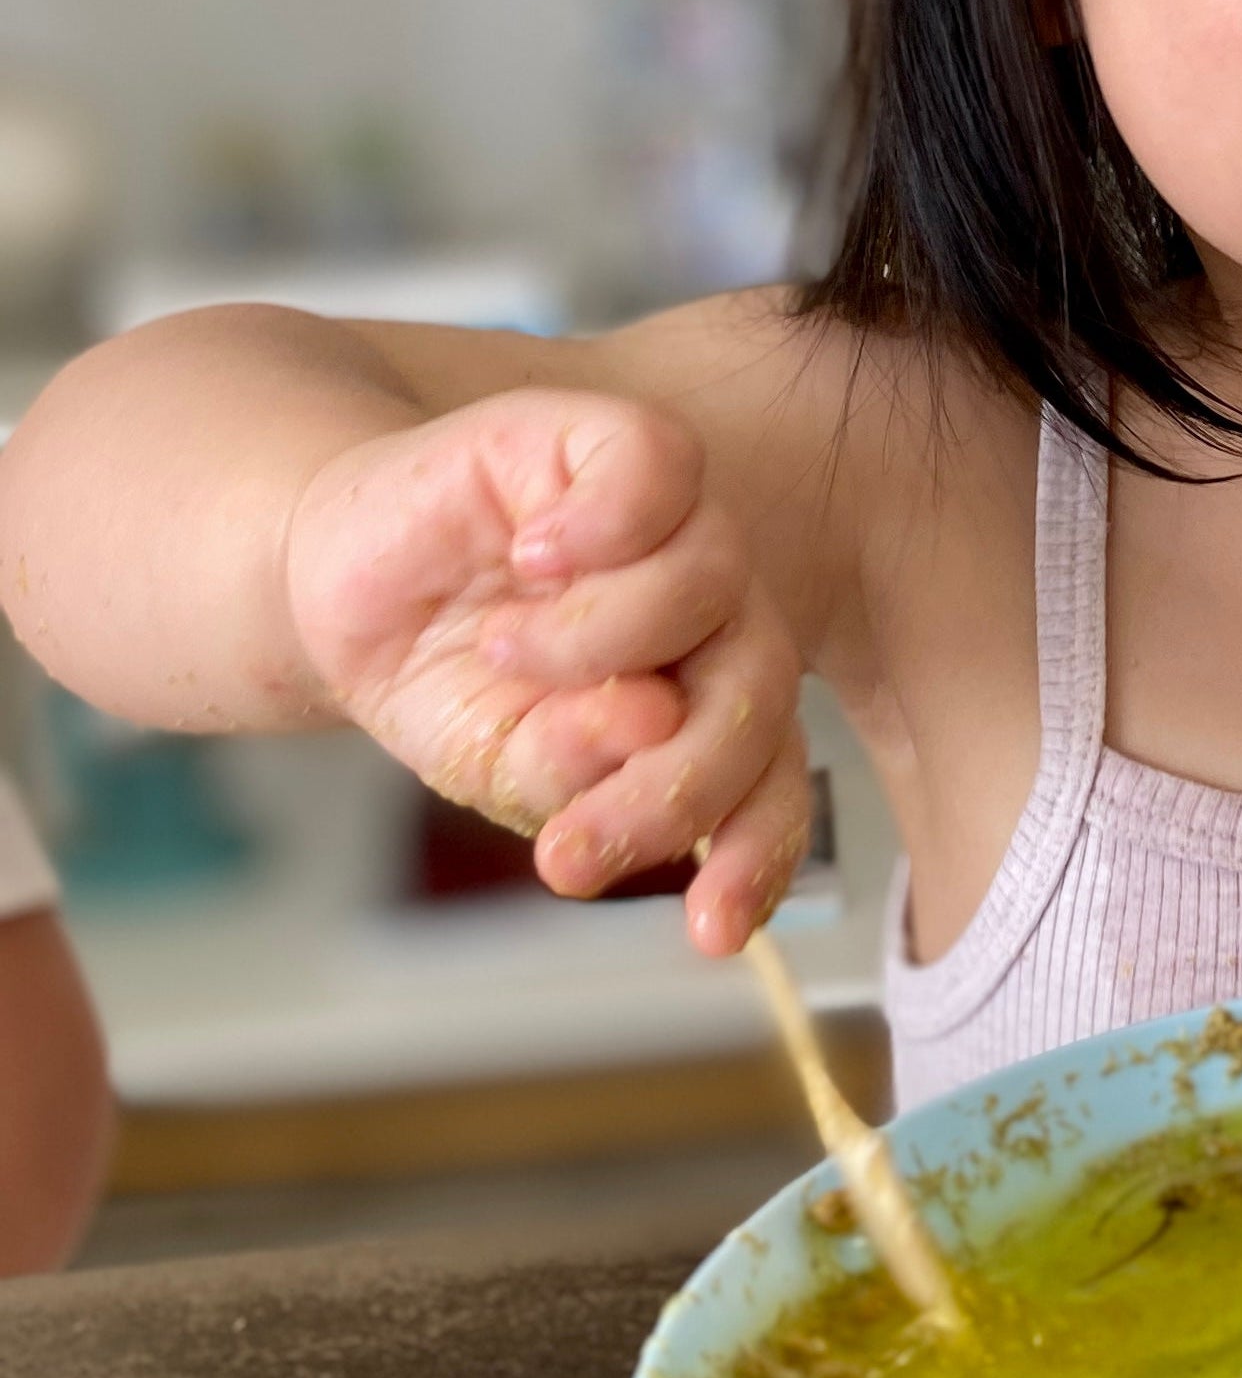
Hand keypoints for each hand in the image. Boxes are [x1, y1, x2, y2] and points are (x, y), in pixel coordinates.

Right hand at [282, 391, 809, 953]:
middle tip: (567, 843)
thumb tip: (647, 725)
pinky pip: (658, 475)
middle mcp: (717, 615)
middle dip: (670, 785)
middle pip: (756, 692)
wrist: (332, 581)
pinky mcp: (617, 442)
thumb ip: (580, 773)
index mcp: (712, 702)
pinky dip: (600, 529)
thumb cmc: (439, 679)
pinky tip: (534, 553)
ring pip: (710, 585)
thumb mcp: (501, 765)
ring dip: (596, 644)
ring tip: (501, 653)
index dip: (755, 857)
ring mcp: (678, 525)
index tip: (706, 935)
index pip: (774, 782)